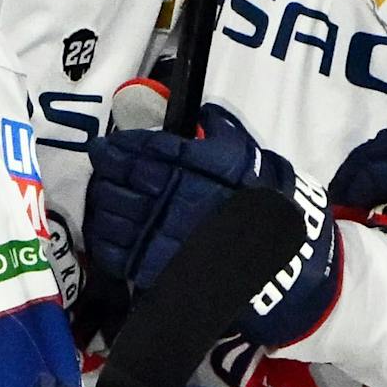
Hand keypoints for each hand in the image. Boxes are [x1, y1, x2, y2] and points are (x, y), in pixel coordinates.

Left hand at [83, 105, 339, 346]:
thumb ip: (224, 136)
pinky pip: (118, 252)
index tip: (111, 141)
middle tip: (100, 158)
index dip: (126, 144)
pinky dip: (104, 237)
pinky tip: (103, 225)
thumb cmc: (269, 211)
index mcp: (202, 174)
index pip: (152, 151)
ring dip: (102, 198)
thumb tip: (203, 114)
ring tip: (101, 189)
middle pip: (127, 179)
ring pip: (116, 213)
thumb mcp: (254, 163)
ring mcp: (166, 238)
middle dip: (109, 166)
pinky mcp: (159, 271)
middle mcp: (181, 202)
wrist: (286, 270)